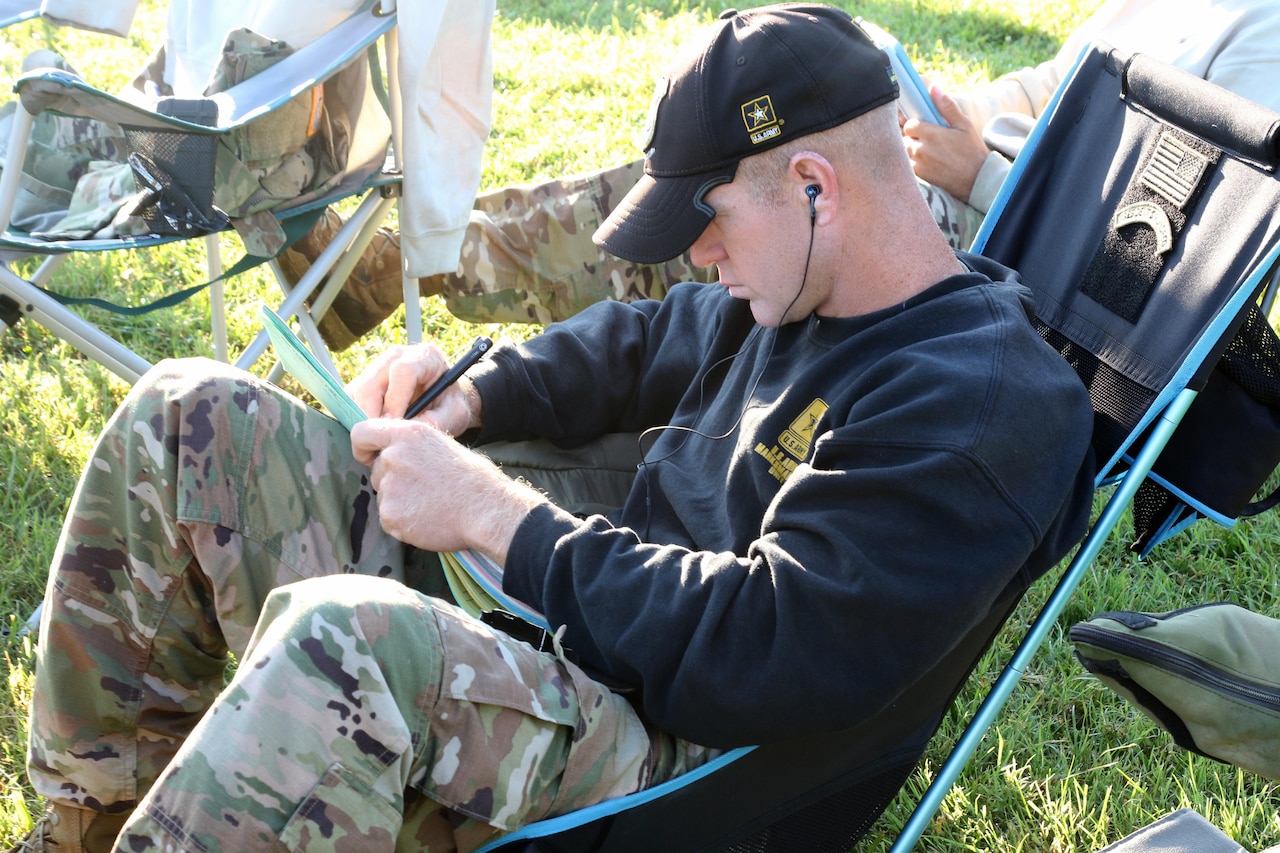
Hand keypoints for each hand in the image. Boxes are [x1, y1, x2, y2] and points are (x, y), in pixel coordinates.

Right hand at [346, 343, 475, 432]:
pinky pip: (350, 400)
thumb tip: (404, 431)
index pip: (402, 370)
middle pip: (372, 382)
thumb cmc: (450, 405)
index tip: (395, 425)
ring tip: (376, 438)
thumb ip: (436, 421)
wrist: (444, 402)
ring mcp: (378, 366)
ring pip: (356, 392)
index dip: (396, 400)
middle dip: (372, 414)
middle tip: (379, 438)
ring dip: (361, 418)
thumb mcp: (455, 415)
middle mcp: (397, 356)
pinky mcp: (364, 380)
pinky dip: (355, 418)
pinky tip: (371, 432)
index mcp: (425, 357)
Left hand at [350, 418, 544, 561]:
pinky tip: (427, 519)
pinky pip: (388, 519)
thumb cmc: (471, 480)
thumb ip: (409, 447)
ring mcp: (390, 487)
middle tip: (424, 489)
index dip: (363, 448)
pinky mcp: (390, 514)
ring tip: (431, 504)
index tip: (368, 458)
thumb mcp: (440, 445)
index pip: (361, 433)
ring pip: (383, 496)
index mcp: (408, 434)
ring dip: (400, 502)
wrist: (486, 511)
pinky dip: (404, 523)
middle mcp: (394, 456)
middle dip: (392, 481)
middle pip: (376, 470)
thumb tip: (387, 454)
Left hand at [901, 84, 988, 203]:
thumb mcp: (963, 124)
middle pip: (903, 138)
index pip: (909, 125)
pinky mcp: (919, 176)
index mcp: (931, 134)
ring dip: (910, 148)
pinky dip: (911, 161)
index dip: (913, 124)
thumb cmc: (971, 149)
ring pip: (904, 151)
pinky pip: (907, 164)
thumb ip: (946, 106)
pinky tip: (925, 160)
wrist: (976, 178)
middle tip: (924, 138)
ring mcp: (919, 164)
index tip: (922, 126)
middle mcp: (921, 149)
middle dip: (911, 136)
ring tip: (925, 149)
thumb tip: (933, 88)